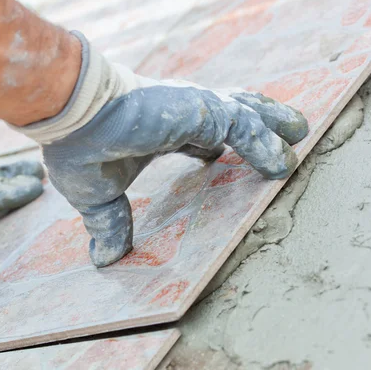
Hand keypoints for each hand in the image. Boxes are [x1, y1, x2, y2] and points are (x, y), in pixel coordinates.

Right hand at [13, 32, 308, 267]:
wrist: (74, 115)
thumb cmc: (80, 146)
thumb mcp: (99, 193)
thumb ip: (110, 222)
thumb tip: (103, 260)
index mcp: (159, 128)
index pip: (196, 134)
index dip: (212, 145)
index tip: (220, 156)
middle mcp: (181, 114)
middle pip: (230, 117)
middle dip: (255, 127)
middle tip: (277, 141)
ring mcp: (195, 109)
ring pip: (247, 116)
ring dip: (272, 129)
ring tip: (296, 137)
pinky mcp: (203, 110)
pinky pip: (246, 127)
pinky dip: (265, 144)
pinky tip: (281, 163)